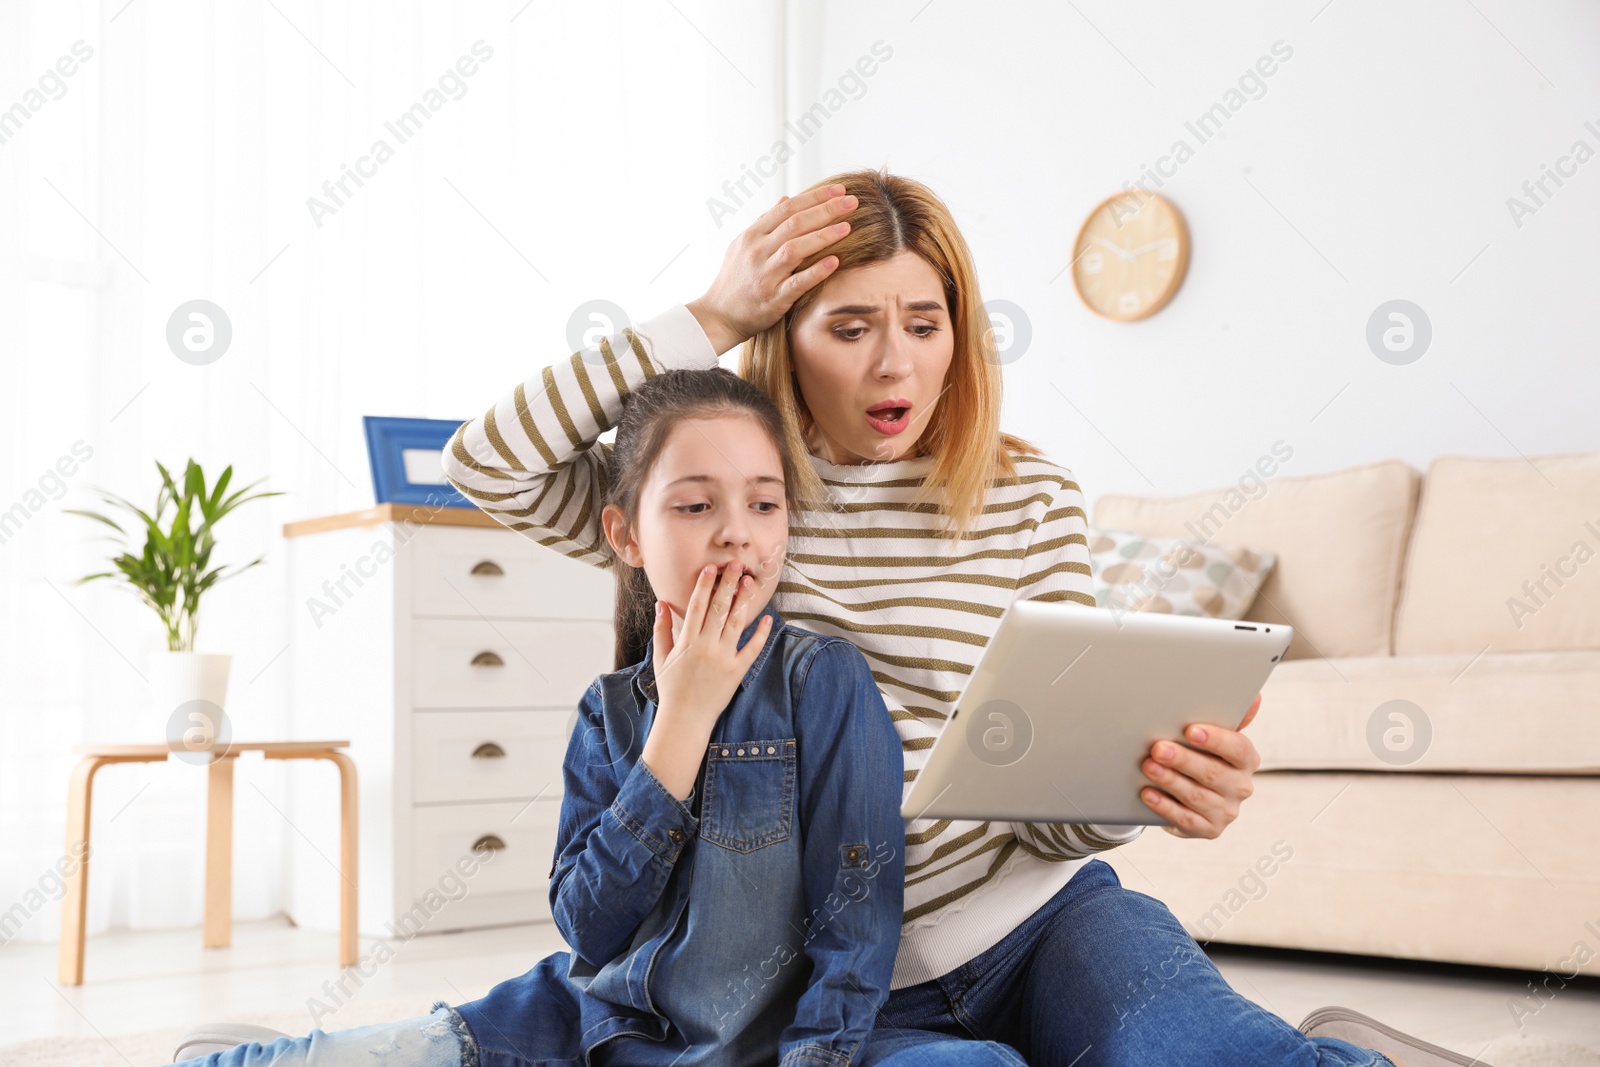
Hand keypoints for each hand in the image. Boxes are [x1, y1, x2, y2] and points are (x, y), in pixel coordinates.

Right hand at [652, 561, 772, 726]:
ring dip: (743, 601)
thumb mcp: (661, 657)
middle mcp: (706, 646)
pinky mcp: (737, 671)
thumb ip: (662, 629)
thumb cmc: (672, 687)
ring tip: (750, 582)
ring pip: (736, 623)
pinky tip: (768, 618)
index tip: (711, 568)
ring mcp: (723, 658)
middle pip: (719, 608)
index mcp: (687, 641)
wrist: (685, 719)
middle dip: (728, 584)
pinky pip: (752, 649)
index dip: (704, 585)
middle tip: (737, 564)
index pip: (696, 606)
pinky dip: (761, 633)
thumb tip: (660, 603)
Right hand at [687, 183, 857, 354]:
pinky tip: (834, 262)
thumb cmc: (734, 280)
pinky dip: (816, 272)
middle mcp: (757, 251)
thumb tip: (786, 198)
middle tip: (852, 202)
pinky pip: (797, 283)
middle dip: (825, 210)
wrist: (718, 316)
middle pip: (795, 224)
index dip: (814, 197)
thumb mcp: (743, 245)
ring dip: (823, 236)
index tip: (838, 190)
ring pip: (795, 249)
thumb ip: (765, 222)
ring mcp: (765, 275)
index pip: (787, 208)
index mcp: (752, 235)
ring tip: (847, 227)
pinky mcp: (773, 298)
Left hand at [1140, 692, 1262, 837]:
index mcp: (1246, 759)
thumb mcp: (1214, 735)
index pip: (1238, 749)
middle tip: (1158, 748)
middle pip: (1212, 773)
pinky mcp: (1209, 829)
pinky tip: (1148, 793)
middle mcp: (1241, 787)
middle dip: (1183, 760)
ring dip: (1170, 781)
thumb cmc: (1202, 754)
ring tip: (1148, 767)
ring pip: (1196, 796)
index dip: (1215, 740)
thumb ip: (1230, 718)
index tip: (1190, 730)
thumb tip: (1254, 696)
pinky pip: (1185, 819)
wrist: (1191, 793)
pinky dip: (1164, 806)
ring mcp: (1226, 811)